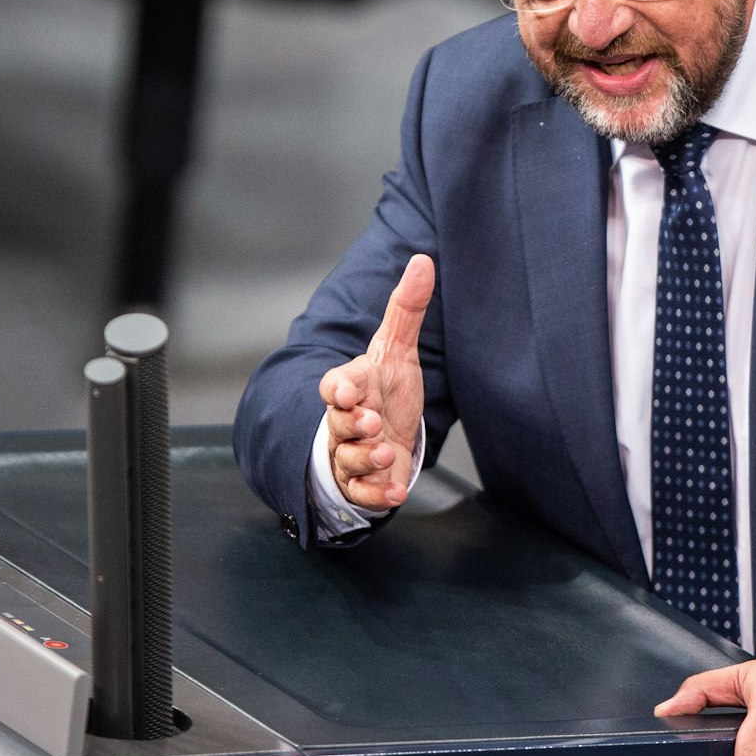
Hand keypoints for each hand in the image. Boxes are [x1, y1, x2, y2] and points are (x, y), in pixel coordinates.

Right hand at [321, 254, 434, 510]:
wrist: (386, 432)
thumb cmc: (386, 389)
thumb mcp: (398, 349)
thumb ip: (407, 308)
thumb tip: (423, 260)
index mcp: (350, 388)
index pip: (333, 387)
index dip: (338, 390)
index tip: (348, 392)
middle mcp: (345, 423)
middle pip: (338, 426)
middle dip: (353, 427)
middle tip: (373, 424)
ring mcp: (351, 455)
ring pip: (348, 461)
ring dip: (366, 460)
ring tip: (388, 453)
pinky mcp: (364, 483)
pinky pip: (361, 493)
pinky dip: (377, 495)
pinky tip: (396, 493)